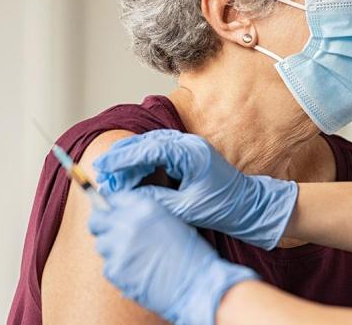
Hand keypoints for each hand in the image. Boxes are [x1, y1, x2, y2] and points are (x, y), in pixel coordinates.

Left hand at [89, 187, 256, 324]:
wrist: (198, 285)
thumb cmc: (190, 255)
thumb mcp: (170, 221)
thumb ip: (143, 215)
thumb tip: (118, 214)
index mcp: (144, 207)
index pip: (113, 198)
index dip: (110, 207)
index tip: (111, 214)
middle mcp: (128, 223)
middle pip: (97, 219)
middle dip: (101, 226)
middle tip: (111, 235)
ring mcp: (119, 247)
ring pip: (101, 244)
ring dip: (112, 250)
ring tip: (135, 258)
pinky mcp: (115, 270)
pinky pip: (108, 266)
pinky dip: (119, 270)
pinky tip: (138, 272)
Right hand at [93, 129, 297, 249]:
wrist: (250, 207)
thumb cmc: (224, 209)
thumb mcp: (186, 209)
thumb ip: (156, 200)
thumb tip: (128, 197)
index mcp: (191, 154)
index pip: (149, 150)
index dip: (123, 159)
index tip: (104, 169)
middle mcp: (190, 144)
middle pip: (147, 142)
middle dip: (122, 157)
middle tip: (101, 171)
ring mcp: (190, 147)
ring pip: (151, 145)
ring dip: (130, 158)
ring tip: (111, 173)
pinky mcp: (189, 154)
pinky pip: (159, 151)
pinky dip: (142, 161)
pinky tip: (131, 173)